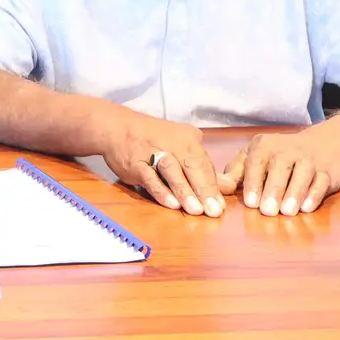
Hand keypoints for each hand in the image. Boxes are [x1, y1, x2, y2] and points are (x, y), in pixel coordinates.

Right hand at [101, 108, 225, 217]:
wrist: (116, 128)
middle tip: (213, 211)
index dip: (214, 186)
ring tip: (196, 210)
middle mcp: (173, 143)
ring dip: (185, 191)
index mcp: (188, 139)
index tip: (221, 205)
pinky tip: (172, 204)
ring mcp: (153, 152)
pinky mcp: (135, 163)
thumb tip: (223, 188)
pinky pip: (150, 178)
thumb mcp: (179, 145)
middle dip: (204, 190)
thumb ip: (198, 165)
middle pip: (192, 167)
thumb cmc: (153, 140)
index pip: (205, 164)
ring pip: (172, 172)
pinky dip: (161, 191)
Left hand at [220, 127, 339, 215]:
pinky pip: (322, 181)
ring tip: (286, 212)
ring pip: (303, 174)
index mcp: (265, 146)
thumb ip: (236, 171)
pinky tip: (306, 207)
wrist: (323, 145)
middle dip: (273, 190)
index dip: (253, 182)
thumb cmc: (278, 156)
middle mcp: (288, 150)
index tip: (251, 202)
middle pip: (281, 167)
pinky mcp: (328, 171)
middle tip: (267, 211)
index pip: (256, 162)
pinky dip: (314, 195)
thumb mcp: (254, 156)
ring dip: (295, 193)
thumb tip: (220, 187)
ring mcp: (310, 159)